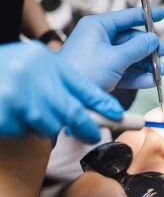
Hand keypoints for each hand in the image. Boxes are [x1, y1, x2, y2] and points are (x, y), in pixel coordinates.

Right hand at [0, 41, 123, 142]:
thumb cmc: (6, 68)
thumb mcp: (38, 63)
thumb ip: (64, 80)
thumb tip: (96, 104)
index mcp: (45, 62)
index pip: (84, 87)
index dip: (103, 104)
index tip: (119, 116)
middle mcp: (33, 79)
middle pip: (72, 113)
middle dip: (87, 127)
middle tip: (93, 134)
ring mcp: (16, 100)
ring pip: (50, 126)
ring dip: (46, 124)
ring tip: (31, 109)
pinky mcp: (4, 118)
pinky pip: (26, 132)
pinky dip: (25, 127)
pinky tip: (14, 113)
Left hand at [59, 8, 163, 90]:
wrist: (68, 98)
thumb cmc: (84, 71)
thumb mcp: (115, 58)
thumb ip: (137, 48)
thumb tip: (154, 40)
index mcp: (98, 27)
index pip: (126, 17)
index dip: (146, 16)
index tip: (162, 14)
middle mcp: (100, 39)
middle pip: (131, 39)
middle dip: (149, 48)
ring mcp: (102, 58)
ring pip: (130, 57)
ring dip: (147, 65)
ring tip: (162, 71)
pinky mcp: (103, 74)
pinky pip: (125, 72)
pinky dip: (138, 77)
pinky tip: (151, 81)